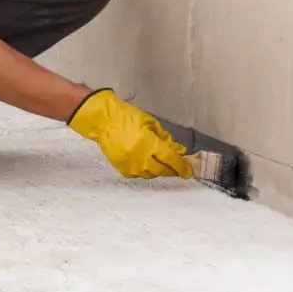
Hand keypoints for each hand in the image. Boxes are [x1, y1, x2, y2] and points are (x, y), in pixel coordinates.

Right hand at [67, 88, 192, 178]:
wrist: (103, 120)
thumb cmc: (127, 117)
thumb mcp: (150, 123)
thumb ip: (165, 138)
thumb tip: (178, 150)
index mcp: (149, 144)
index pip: (171, 160)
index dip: (182, 166)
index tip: (189, 170)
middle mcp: (140, 158)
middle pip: (163, 170)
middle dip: (172, 169)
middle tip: (177, 165)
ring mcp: (130, 165)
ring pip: (151, 174)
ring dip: (159, 169)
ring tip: (160, 161)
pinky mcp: (122, 168)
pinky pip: (139, 174)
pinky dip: (145, 170)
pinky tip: (146, 162)